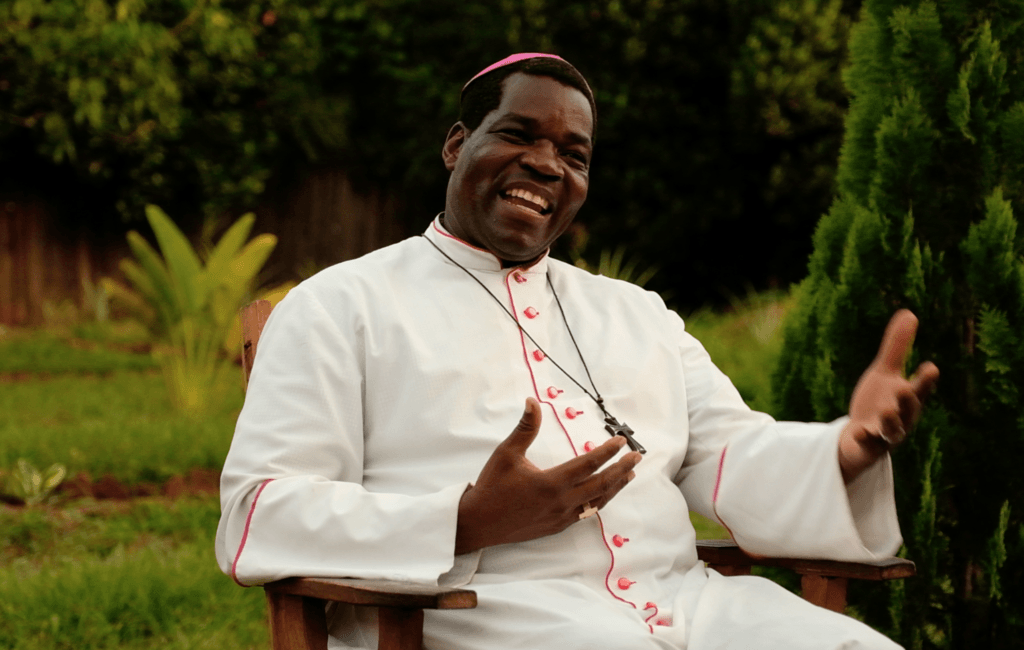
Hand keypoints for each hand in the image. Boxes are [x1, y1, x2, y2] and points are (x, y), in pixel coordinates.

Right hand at [455, 397, 641, 553]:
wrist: (479, 523)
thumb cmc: (492, 486)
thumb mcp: (506, 453)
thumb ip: (525, 428)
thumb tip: (532, 402)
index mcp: (551, 483)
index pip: (589, 464)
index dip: (608, 452)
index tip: (621, 441)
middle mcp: (561, 502)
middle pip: (602, 485)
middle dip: (622, 469)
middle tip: (636, 457)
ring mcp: (561, 517)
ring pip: (597, 502)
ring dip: (615, 487)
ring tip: (628, 475)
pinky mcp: (557, 527)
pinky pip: (585, 514)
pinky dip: (599, 502)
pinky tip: (603, 495)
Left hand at [839, 310, 939, 482]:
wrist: (857, 437)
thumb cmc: (876, 403)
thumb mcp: (884, 372)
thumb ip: (897, 347)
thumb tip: (909, 313)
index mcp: (908, 399)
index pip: (920, 389)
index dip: (925, 381)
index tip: (930, 367)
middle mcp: (901, 419)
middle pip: (909, 411)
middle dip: (909, 400)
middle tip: (905, 389)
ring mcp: (885, 435)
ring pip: (892, 430)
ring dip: (891, 421)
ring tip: (887, 409)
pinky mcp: (867, 447)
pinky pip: (868, 445)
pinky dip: (865, 439)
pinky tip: (860, 431)